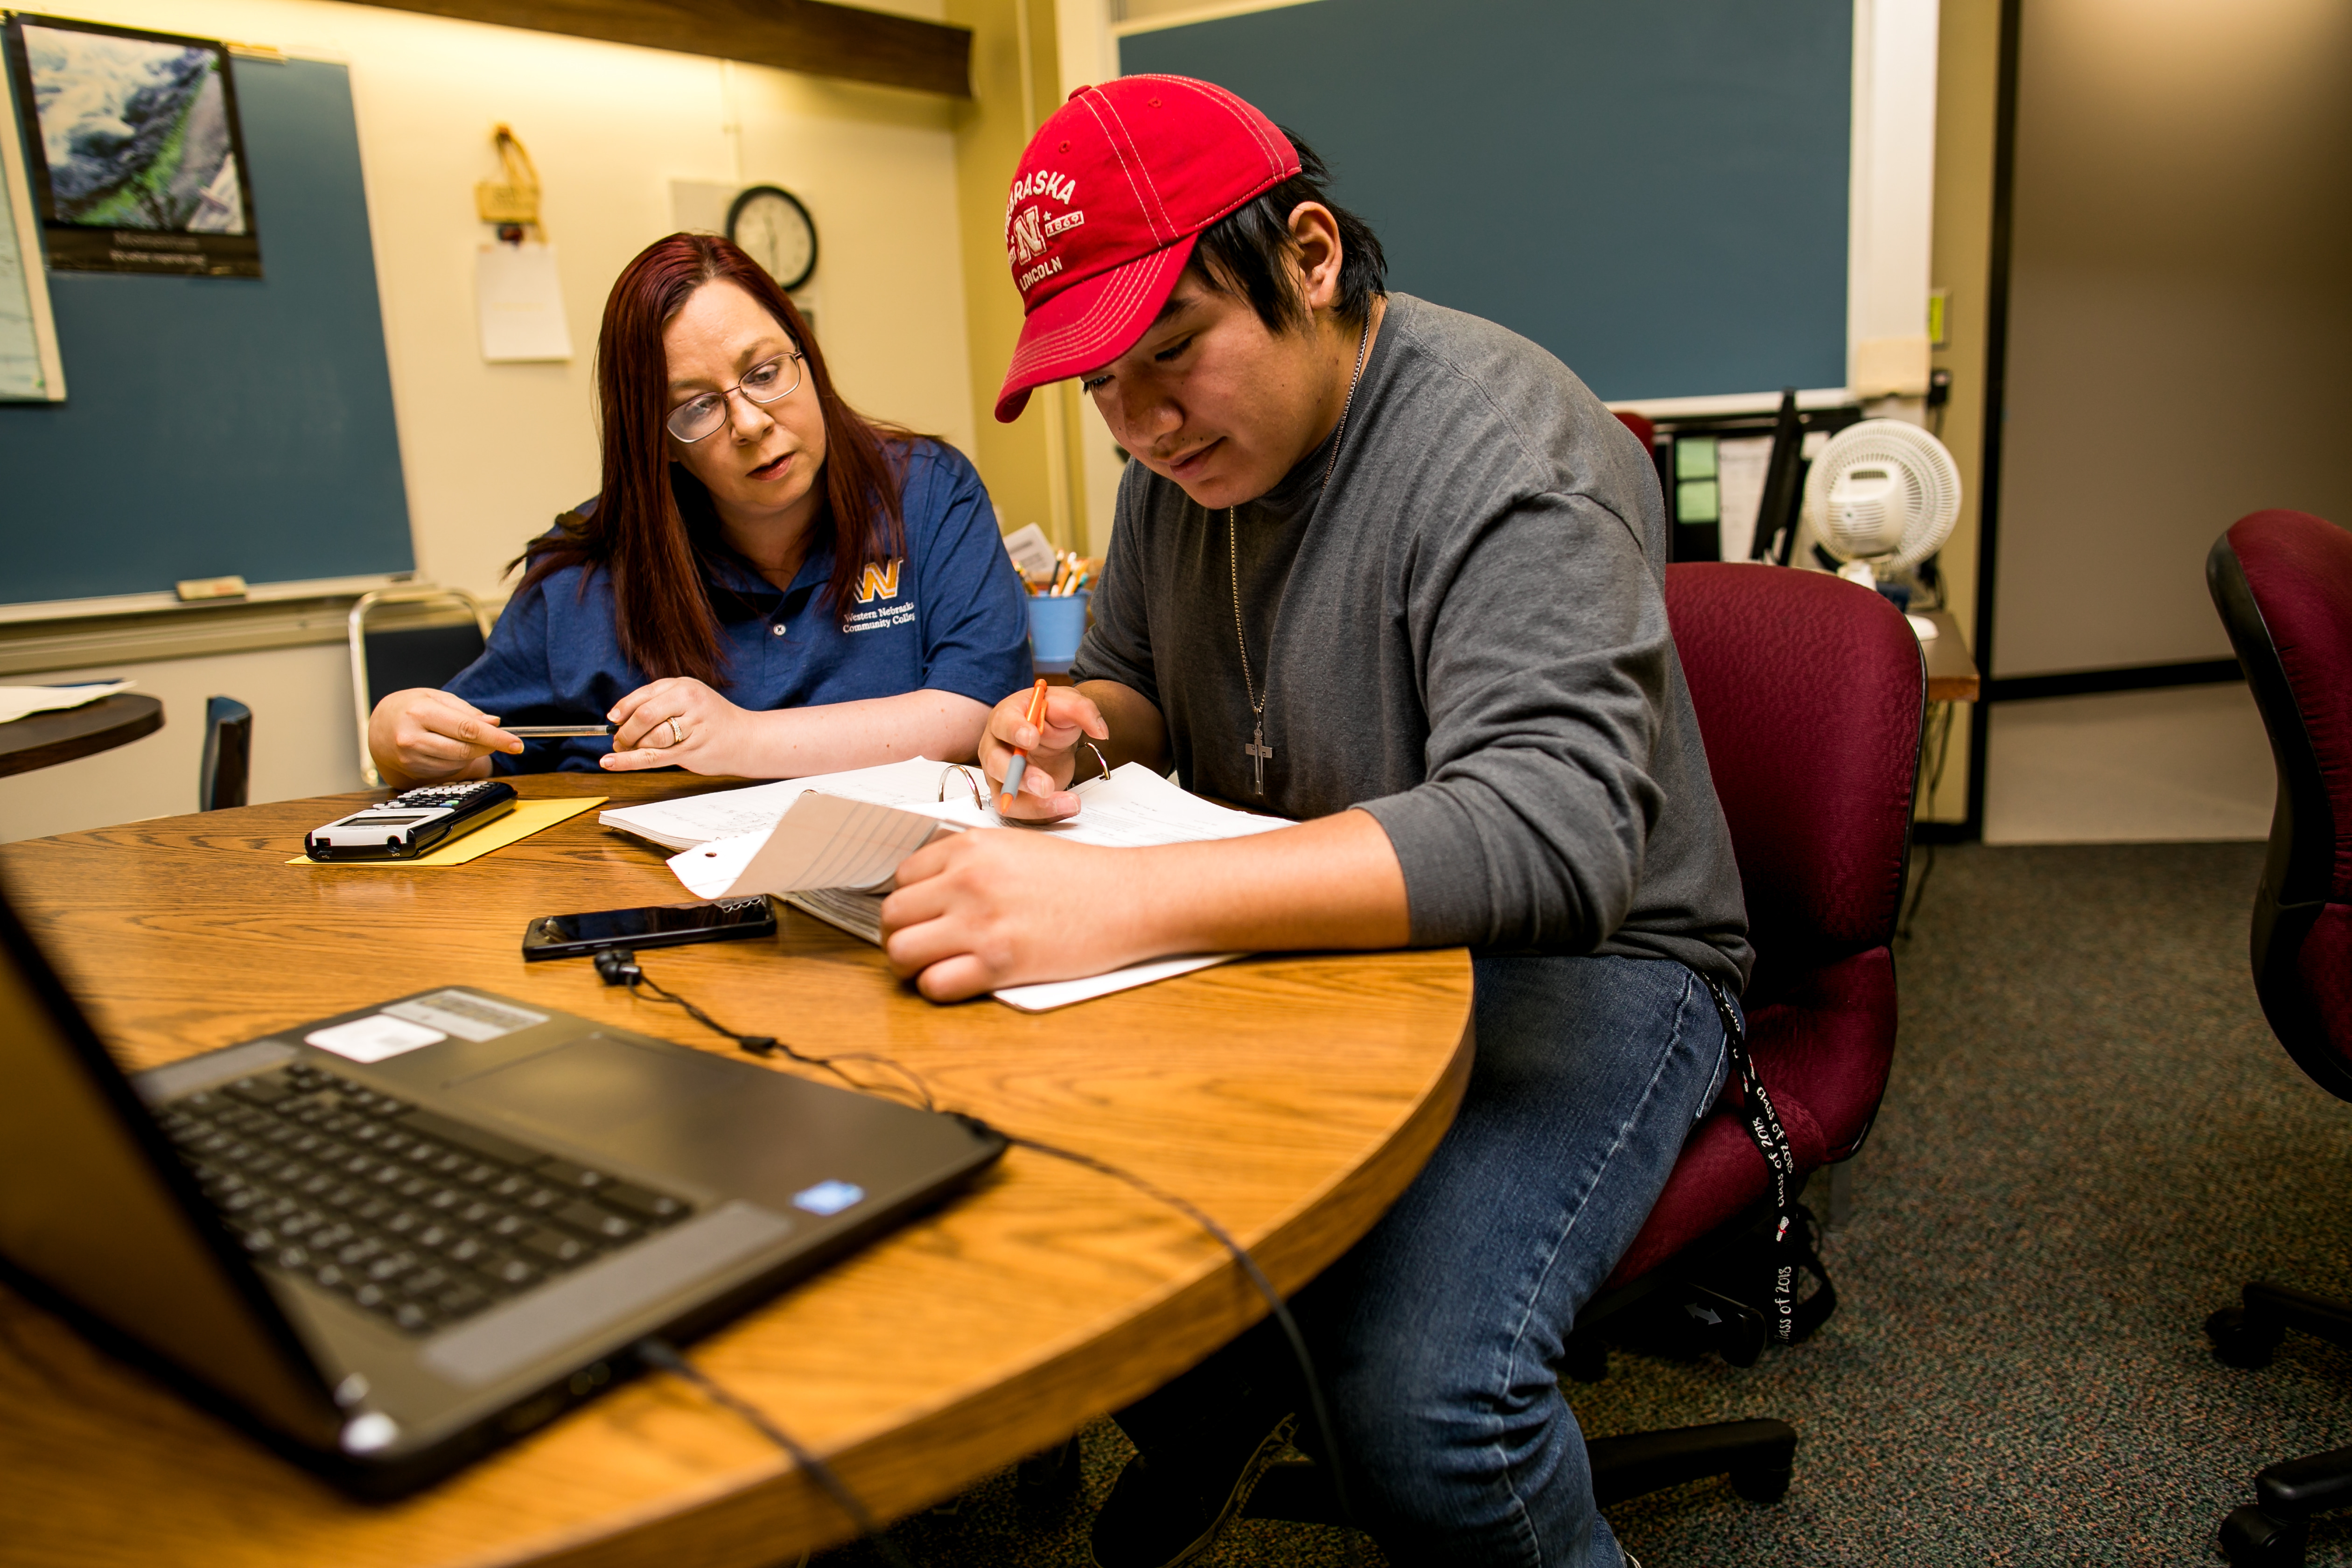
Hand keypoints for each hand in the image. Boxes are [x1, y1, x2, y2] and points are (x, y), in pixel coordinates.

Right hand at [368, 688, 518, 785]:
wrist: (379, 726)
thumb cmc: (410, 707)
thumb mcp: (437, 698)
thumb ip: (466, 711)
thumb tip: (493, 723)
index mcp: (420, 712)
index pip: (466, 728)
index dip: (496, 738)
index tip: (516, 744)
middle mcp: (412, 737)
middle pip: (464, 749)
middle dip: (489, 746)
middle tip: (504, 742)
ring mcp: (411, 757)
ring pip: (458, 762)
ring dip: (473, 752)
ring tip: (467, 738)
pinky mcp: (412, 770)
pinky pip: (447, 769)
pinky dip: (458, 761)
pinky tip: (451, 748)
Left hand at [603, 678, 752, 773]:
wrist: (746, 739)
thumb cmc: (713, 719)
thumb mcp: (689, 699)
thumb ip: (660, 702)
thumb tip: (620, 718)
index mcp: (685, 686)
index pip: (643, 695)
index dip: (622, 709)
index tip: (612, 720)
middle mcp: (688, 703)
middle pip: (643, 716)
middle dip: (626, 731)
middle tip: (619, 740)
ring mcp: (691, 728)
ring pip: (649, 738)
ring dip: (633, 746)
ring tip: (630, 749)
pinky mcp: (690, 751)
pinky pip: (652, 757)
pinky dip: (627, 761)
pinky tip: (610, 762)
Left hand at [881, 831, 1154, 1000]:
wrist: (1130, 898)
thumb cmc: (1080, 876)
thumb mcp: (1016, 847)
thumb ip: (970, 862)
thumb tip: (929, 889)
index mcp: (969, 847)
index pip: (902, 878)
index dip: (910, 902)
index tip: (925, 916)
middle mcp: (967, 880)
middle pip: (893, 916)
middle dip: (902, 935)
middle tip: (925, 945)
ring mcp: (980, 922)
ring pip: (901, 952)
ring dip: (912, 965)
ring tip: (935, 966)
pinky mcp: (998, 962)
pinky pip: (934, 985)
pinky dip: (938, 989)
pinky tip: (961, 981)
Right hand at [980, 685, 1109, 821]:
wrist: (1050, 733)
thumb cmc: (1049, 716)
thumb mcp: (1068, 704)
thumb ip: (1083, 710)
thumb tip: (1101, 731)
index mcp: (1006, 717)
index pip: (1003, 724)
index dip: (1015, 731)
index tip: (1032, 738)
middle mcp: (996, 746)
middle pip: (997, 764)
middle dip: (1021, 777)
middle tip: (1046, 785)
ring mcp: (1000, 773)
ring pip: (1005, 795)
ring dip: (1034, 805)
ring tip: (1069, 803)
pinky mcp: (1012, 794)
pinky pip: (1019, 810)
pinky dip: (1043, 813)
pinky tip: (1066, 807)